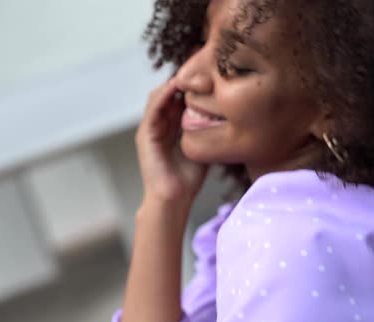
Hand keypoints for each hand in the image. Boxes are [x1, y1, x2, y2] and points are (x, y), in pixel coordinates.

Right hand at [135, 79, 208, 206]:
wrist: (174, 199)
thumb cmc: (189, 179)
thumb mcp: (204, 147)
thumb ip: (209, 131)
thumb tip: (228, 116)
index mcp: (171, 126)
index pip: (179, 97)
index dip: (191, 85)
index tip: (209, 74)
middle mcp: (159, 124)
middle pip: (168, 92)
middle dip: (184, 80)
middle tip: (201, 69)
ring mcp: (150, 129)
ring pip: (159, 96)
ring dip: (173, 84)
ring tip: (190, 75)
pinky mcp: (145, 135)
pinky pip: (153, 109)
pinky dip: (164, 96)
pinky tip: (176, 87)